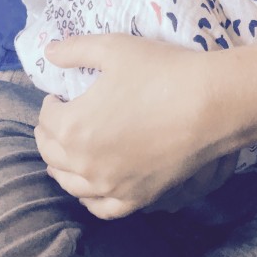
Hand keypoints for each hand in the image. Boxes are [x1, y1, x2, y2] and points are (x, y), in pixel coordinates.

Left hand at [34, 34, 229, 219]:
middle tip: (60, 118)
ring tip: (68, 150)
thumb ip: (76, 49)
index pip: (46, 119)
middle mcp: (85, 164)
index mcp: (73, 127)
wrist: (210, 103)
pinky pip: (101, 208)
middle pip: (51, 154)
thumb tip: (49, 52)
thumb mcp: (115, 48)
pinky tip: (92, 186)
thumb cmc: (161, 71)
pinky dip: (89, 197)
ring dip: (62, 165)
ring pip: (71, 184)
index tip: (61, 94)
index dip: (51, 103)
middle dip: (50, 134)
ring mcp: (110, 186)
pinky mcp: (136, 198)